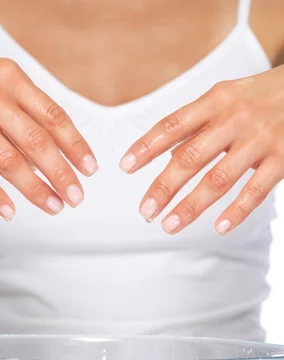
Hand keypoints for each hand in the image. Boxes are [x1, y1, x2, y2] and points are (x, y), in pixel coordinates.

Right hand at [0, 33, 97, 219]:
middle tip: (76, 197)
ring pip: (8, 161)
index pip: (52, 116)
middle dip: (61, 173)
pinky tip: (11, 212)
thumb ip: (26, 106)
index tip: (90, 169)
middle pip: (35, 141)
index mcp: (10, 78)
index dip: (75, 145)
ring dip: (35, 189)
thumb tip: (57, 148)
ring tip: (54, 207)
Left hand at [119, 67, 283, 234]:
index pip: (173, 125)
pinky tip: (219, 228)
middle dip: (163, 187)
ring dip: (191, 206)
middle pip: (190, 157)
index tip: (125, 167)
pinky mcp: (283, 158)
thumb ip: (198, 124)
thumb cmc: (261, 97)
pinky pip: (256, 190)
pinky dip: (237, 211)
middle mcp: (235, 118)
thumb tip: (163, 153)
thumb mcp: (228, 98)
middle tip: (145, 212)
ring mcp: (260, 139)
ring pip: (218, 178)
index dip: (147, 146)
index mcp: (216, 100)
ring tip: (169, 225)